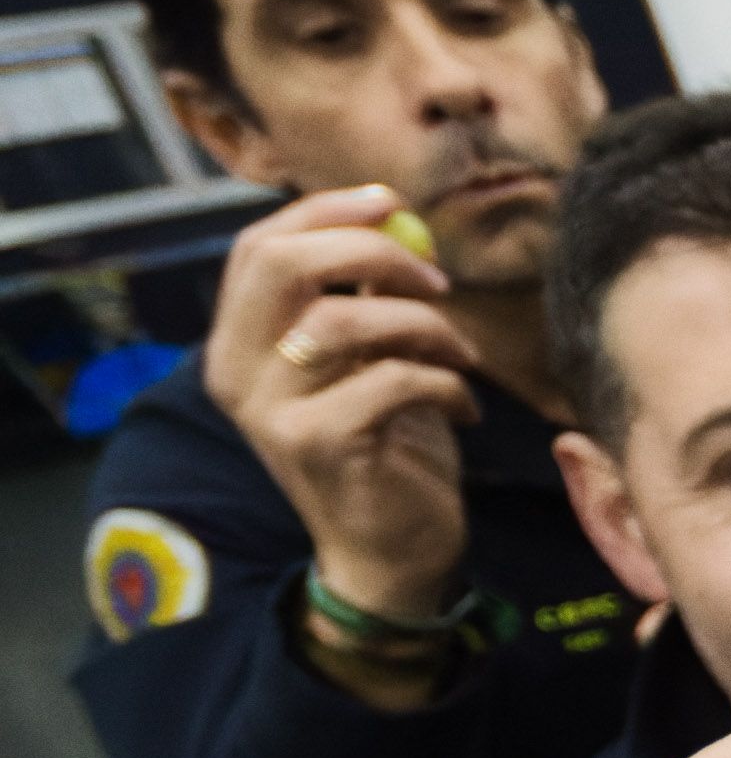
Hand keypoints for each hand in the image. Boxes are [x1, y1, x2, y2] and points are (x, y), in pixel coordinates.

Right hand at [201, 185, 481, 619]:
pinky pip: (391, 380)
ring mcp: (272, 413)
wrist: (391, 551)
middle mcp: (236, 375)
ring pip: (342, 321)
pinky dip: (445, 383)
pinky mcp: (320, 446)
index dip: (325, 212)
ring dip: (424, 326)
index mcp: (237, 344)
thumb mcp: (365, 360)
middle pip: (280, 265)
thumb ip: (359, 297)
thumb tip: (391, 223)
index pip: (257, 248)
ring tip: (461, 355)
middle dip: (369, 251)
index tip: (392, 206)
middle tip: (435, 279)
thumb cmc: (386, 445)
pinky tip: (465, 409)